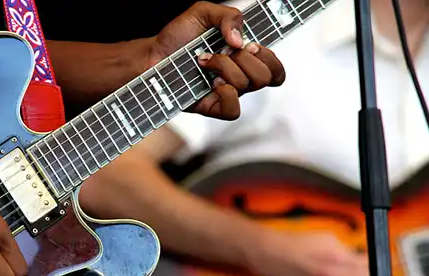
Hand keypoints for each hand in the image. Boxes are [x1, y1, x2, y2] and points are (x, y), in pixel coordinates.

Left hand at [148, 1, 285, 119]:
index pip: (275, 66)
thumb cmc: (178, 37)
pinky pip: (234, 110)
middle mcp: (239, 75)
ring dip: (226, 67)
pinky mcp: (213, 107)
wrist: (153, 56)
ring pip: (248, 85)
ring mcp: (227, 92)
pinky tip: (212, 84)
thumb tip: (239, 41)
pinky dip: (227, 94)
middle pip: (267, 75)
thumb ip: (228, 16)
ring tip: (204, 60)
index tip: (250, 44)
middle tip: (225, 50)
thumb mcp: (203, 13)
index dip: (269, 56)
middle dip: (247, 58)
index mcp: (244, 56)